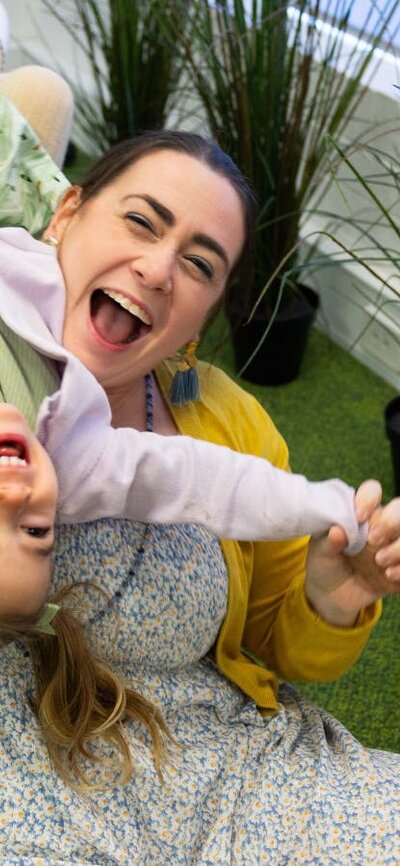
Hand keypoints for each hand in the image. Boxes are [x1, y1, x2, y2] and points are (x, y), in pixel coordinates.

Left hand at [305, 480, 399, 626]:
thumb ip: (327, 541)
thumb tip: (336, 531)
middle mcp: (381, 526)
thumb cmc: (325, 564)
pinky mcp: (399, 567)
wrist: (331, 596)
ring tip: (380, 562)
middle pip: (399, 508)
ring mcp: (392, 546)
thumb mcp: (320, 552)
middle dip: (391, 521)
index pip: (372, 491)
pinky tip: (388, 577)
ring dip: (399, 547)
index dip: (368, 498)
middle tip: (373, 540)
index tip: (358, 516)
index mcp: (360, 514)